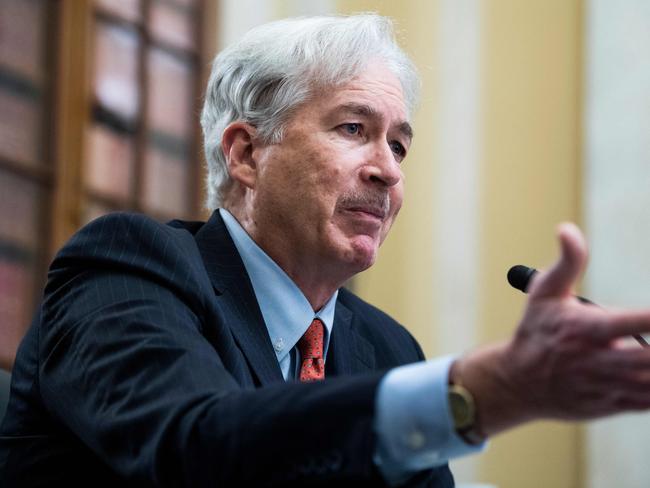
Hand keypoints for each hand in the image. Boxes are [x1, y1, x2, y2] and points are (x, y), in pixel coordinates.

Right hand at [456, 223, 649, 436]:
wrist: (517, 382)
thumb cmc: (536, 330)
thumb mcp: (544, 292)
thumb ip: (567, 261)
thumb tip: (566, 228)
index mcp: (585, 329)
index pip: (634, 321)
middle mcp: (596, 360)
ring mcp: (604, 386)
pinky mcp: (609, 405)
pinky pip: (648, 403)